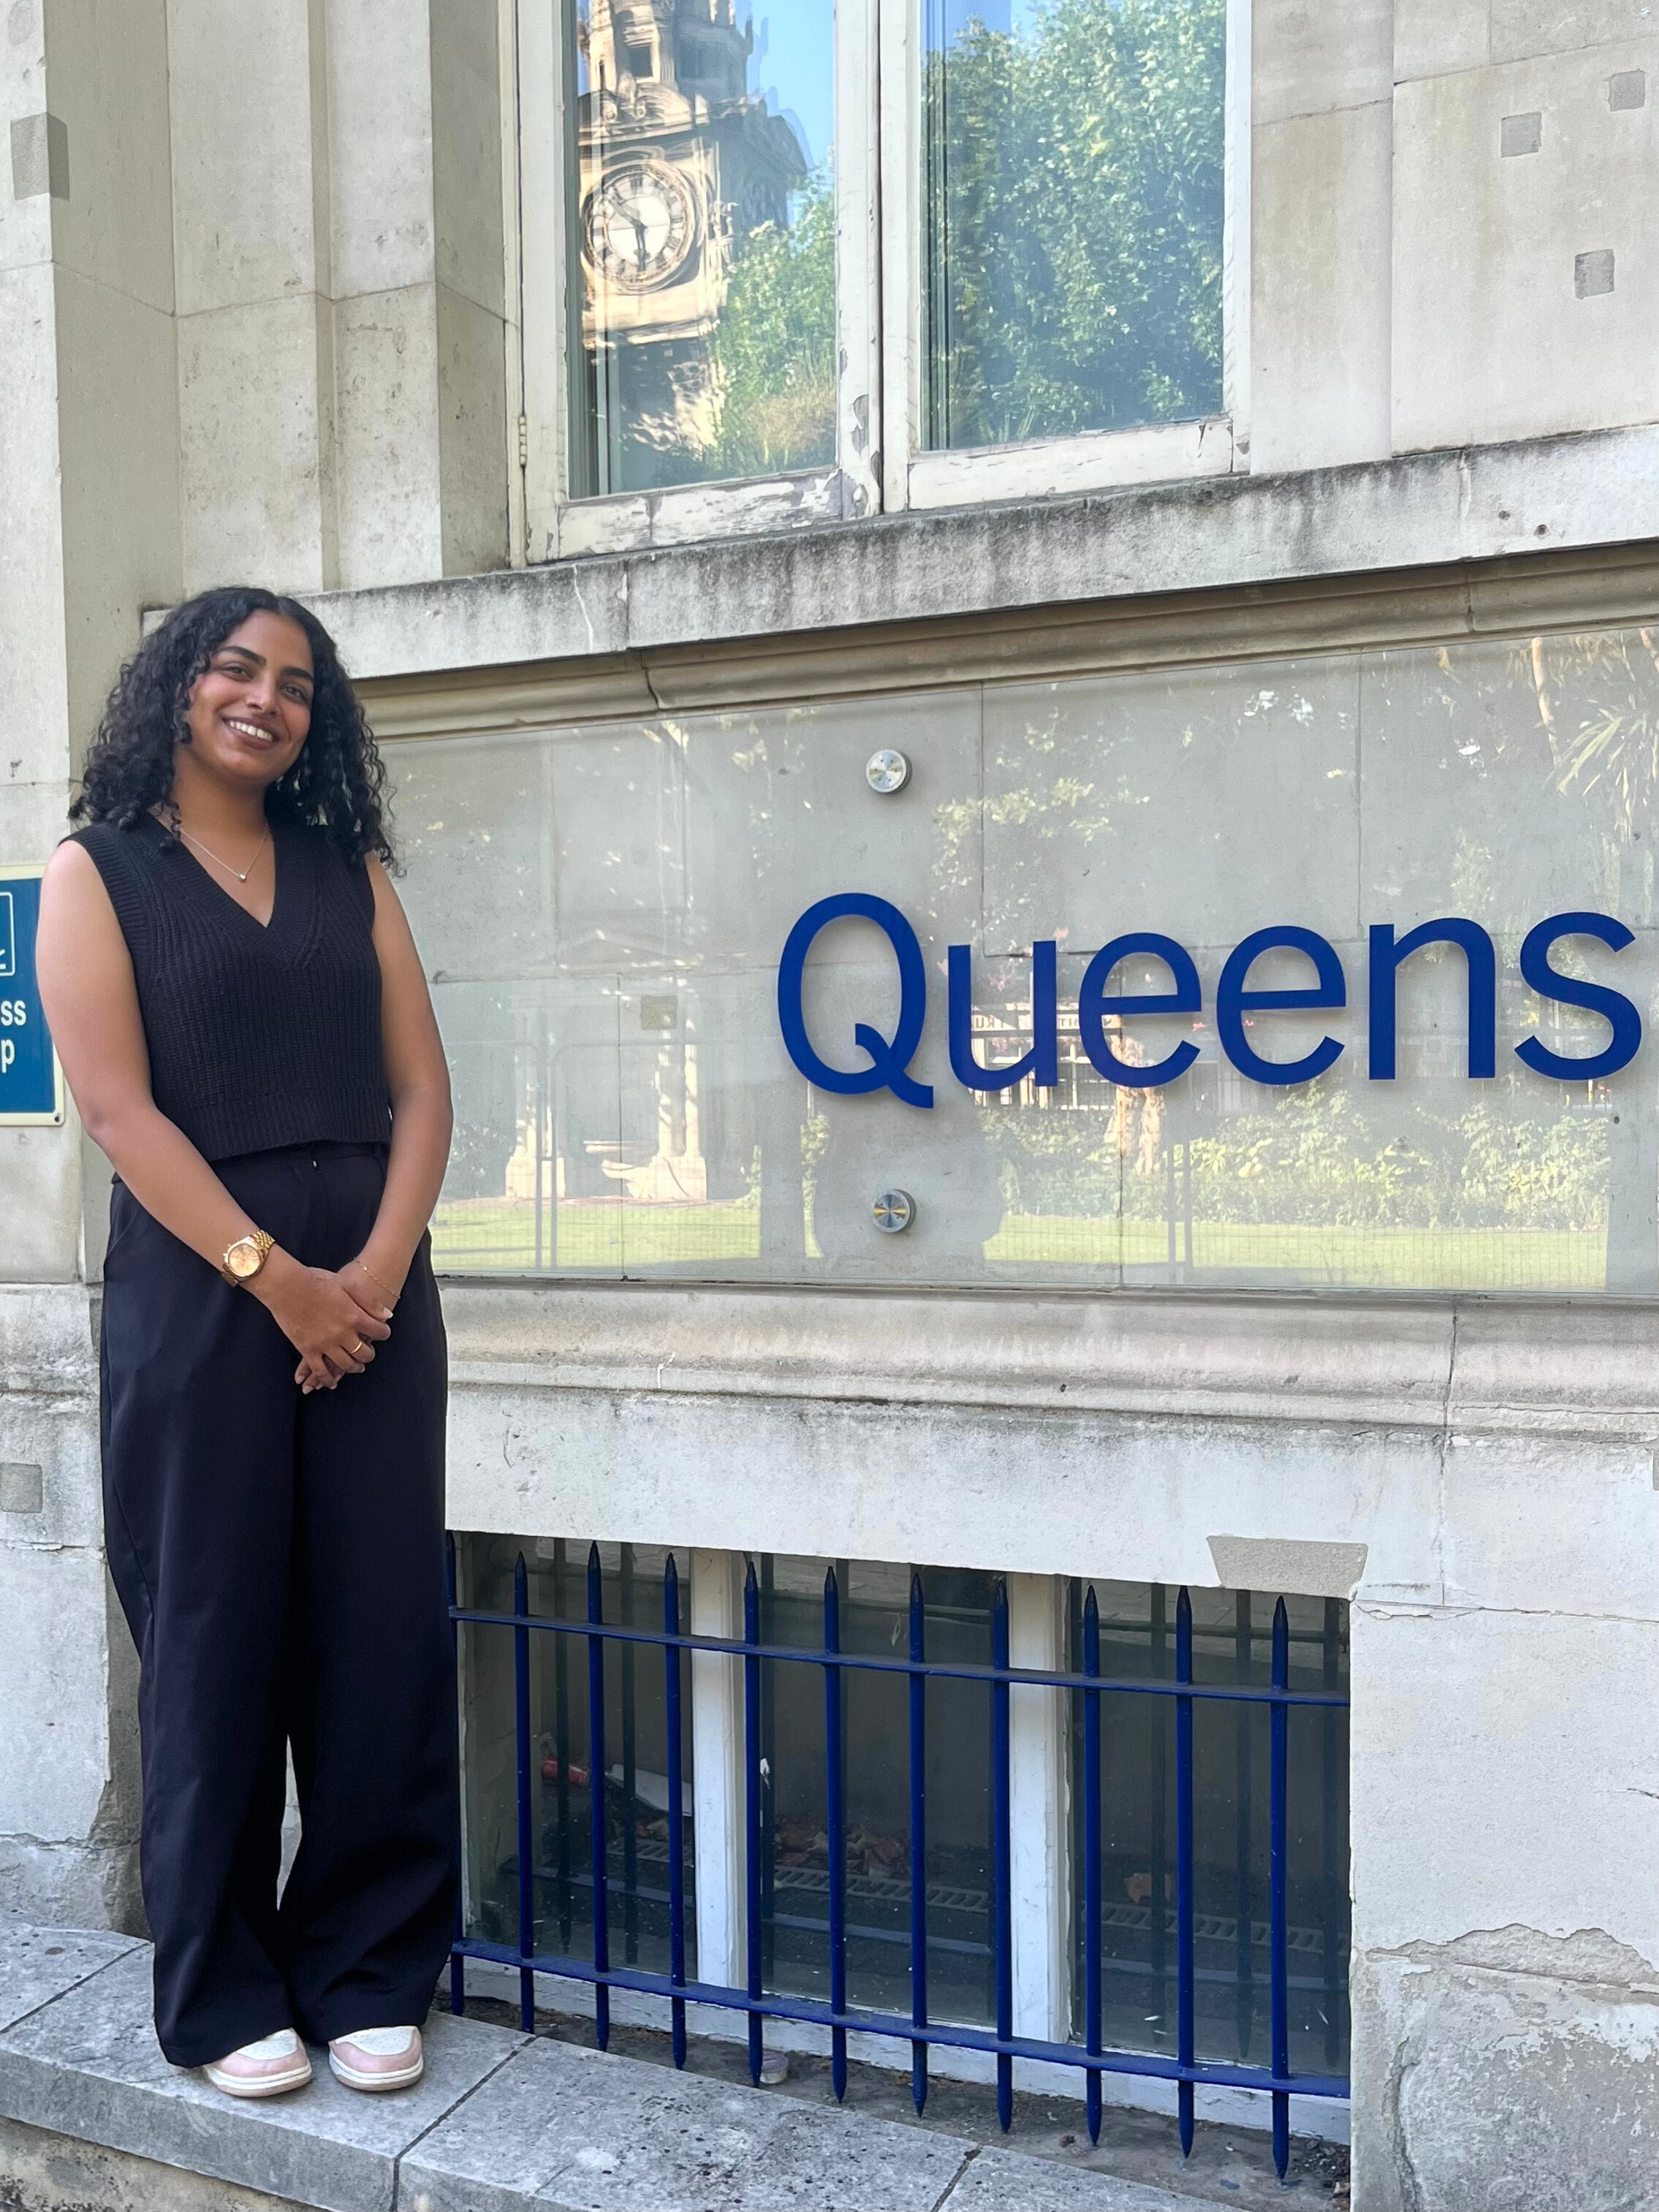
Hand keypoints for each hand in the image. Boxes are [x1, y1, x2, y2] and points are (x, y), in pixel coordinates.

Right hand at [249, 1250, 392, 1392]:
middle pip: (364, 1353)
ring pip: (345, 1365)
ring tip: (356, 1366)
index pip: (379, 1332)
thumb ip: (369, 1302)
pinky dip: (327, 1379)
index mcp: (354, 1316)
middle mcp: (342, 1333)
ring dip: (353, 1368)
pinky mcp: (307, 1350)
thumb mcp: (347, 1285)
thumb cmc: (316, 1281)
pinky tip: (332, 1382)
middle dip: (369, 1354)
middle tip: (368, 1353)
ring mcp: (324, 1344)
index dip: (384, 1333)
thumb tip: (388, 1316)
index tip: (382, 1333)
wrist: (286, 1285)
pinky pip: (320, 1371)